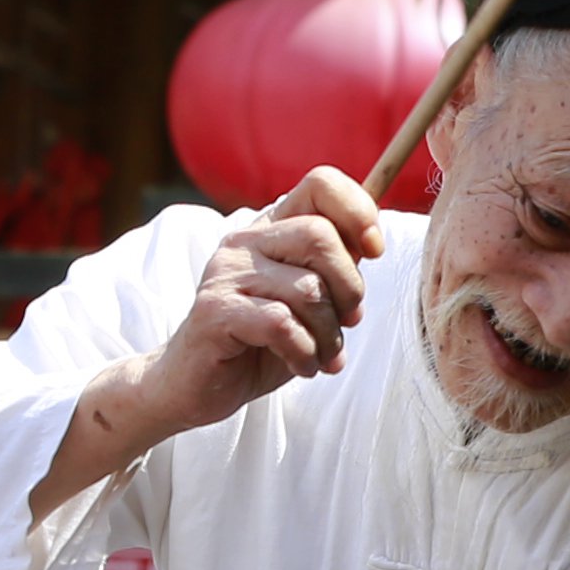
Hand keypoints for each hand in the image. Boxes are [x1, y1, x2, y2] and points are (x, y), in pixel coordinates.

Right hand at [132, 169, 388, 439]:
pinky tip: (301, 365)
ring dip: (328, 334)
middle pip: (320, 235)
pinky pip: (281, 323)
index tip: (374, 251)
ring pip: (308, 289)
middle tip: (347, 322)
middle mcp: (245, 241)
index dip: (358, 211)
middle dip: (350, 288)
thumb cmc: (259, 343)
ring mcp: (226, 273)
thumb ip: (335, 271)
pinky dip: (304, 352)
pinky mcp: (215, 311)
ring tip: (322, 356)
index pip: (319, 184)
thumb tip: (373, 243)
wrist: (195, 385)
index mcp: (271, 229)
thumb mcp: (308, 301)